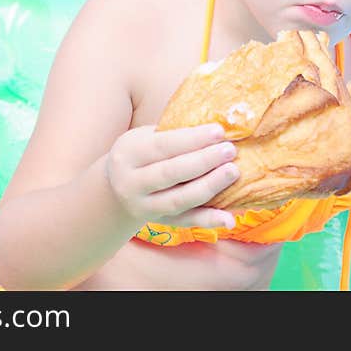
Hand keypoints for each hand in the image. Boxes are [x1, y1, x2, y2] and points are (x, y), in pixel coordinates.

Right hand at [105, 123, 239, 228]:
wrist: (117, 189)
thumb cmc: (142, 154)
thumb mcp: (145, 137)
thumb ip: (173, 134)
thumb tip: (215, 128)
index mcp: (128, 154)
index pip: (163, 145)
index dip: (192, 139)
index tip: (219, 131)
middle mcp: (132, 183)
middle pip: (171, 173)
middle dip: (204, 161)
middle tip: (230, 150)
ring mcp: (144, 206)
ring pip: (179, 199)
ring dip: (209, 187)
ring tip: (233, 172)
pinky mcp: (159, 222)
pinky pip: (185, 222)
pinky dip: (208, 221)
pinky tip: (229, 219)